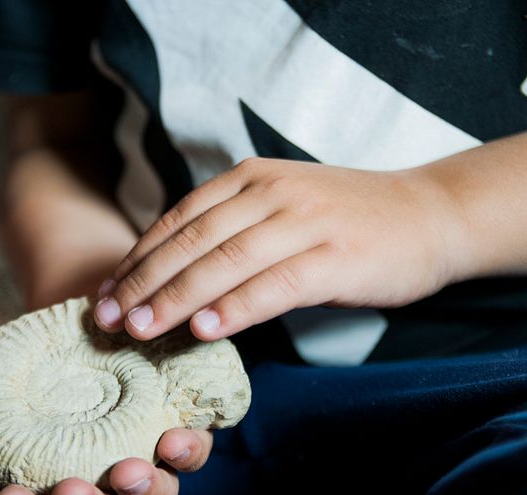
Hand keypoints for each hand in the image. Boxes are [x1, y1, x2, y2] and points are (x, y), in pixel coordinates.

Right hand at [0, 373, 212, 494]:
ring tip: (134, 471)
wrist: (91, 307)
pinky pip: (192, 446)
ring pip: (157, 488)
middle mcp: (107, 470)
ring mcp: (147, 448)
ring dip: (147, 489)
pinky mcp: (180, 417)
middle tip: (76, 489)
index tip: (15, 492)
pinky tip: (176, 435)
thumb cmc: (37, 354)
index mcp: (61, 471)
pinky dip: (188, 448)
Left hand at [93, 157, 463, 340]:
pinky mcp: (334, 256)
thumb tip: (170, 275)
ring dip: (176, 298)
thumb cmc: (342, 219)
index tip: (106, 294)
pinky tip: (205, 330)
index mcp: (248, 177)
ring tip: (141, 330)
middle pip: (190, 240)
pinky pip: (274, 283)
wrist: (425, 214)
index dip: (136, 259)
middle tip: (107, 318)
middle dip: (142, 282)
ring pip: (224, 261)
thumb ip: (229, 230)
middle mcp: (269, 192)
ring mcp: (303, 221)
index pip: (177, 220)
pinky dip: (236, 307)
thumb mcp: (278, 207)